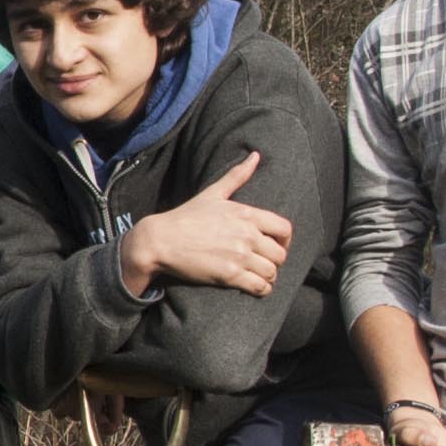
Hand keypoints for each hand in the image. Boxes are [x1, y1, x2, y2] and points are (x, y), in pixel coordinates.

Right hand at [115, 150, 292, 297]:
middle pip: (280, 254)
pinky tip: (253, 287)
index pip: (284, 229)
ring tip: (258, 276)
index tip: (276, 246)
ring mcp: (239, 256)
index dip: (285, 241)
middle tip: (264, 263)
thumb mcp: (213, 193)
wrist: (160, 240)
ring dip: (268, 277)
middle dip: (275, 261)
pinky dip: (261, 289)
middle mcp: (247, 234)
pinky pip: (260, 287)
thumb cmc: (186, 217)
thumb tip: (255, 155)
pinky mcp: (229, 276)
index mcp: (246, 214)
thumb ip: (237, 175)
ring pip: (272, 272)